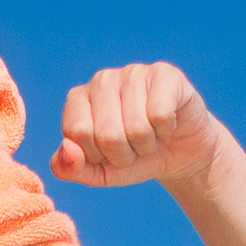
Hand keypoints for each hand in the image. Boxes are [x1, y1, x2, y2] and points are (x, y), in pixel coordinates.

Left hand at [50, 62, 228, 191]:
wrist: (178, 154)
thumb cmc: (133, 159)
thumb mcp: (98, 172)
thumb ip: (70, 168)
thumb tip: (67, 148)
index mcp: (78, 98)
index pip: (78, 133)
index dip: (96, 156)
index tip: (107, 152)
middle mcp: (102, 80)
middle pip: (107, 134)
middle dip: (124, 155)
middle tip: (134, 148)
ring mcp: (133, 72)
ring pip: (136, 127)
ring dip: (146, 146)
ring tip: (150, 136)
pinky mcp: (164, 74)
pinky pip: (160, 115)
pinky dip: (166, 131)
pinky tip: (167, 124)